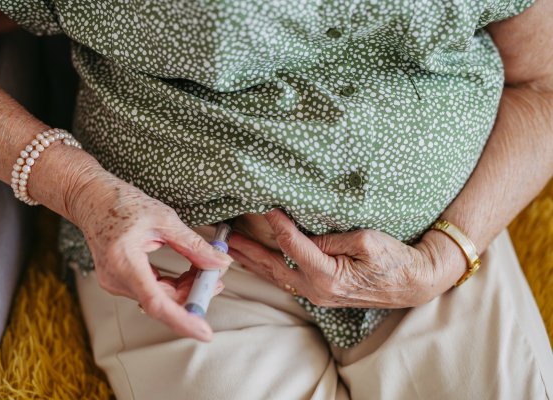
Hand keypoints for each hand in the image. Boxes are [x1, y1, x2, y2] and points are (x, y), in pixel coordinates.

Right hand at [69, 170, 232, 341]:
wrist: (92, 199)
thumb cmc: (123, 203)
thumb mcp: (165, 219)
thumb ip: (194, 246)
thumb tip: (221, 263)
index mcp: (124, 261)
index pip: (156, 303)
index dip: (182, 320)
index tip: (204, 332)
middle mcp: (115, 278)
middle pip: (162, 302)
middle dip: (192, 296)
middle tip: (216, 279)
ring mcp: (114, 282)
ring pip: (159, 299)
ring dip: (184, 290)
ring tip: (202, 271)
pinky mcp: (119, 282)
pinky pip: (152, 292)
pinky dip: (173, 286)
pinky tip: (187, 274)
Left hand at [228, 209, 466, 307]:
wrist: (413, 283)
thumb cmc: (394, 259)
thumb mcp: (366, 241)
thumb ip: (331, 240)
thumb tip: (305, 236)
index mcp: (327, 276)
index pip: (291, 244)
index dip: (276, 223)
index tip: (264, 205)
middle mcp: (317, 290)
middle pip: (272, 267)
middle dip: (246, 251)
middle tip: (223, 237)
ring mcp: (317, 295)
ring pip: (277, 277)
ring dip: (252, 262)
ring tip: (230, 250)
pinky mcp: (321, 293)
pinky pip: (288, 281)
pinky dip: (269, 270)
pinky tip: (258, 263)